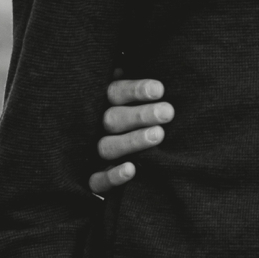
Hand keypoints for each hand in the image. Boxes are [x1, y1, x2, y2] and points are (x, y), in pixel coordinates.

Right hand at [90, 79, 170, 197]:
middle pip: (113, 119)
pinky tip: (132, 170)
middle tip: (167, 112)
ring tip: (159, 134)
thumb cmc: (131, 115)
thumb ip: (137, 86)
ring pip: (106, 147)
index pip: (115, 92)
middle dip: (140, 115)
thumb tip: (156, 76)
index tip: (159, 90)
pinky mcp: (91, 179)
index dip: (136, 90)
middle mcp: (94, 127)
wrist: (105, 159)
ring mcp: (91, 153)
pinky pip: (96, 181)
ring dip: (132, 141)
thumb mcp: (128, 95)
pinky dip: (112, 177)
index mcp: (102, 102)